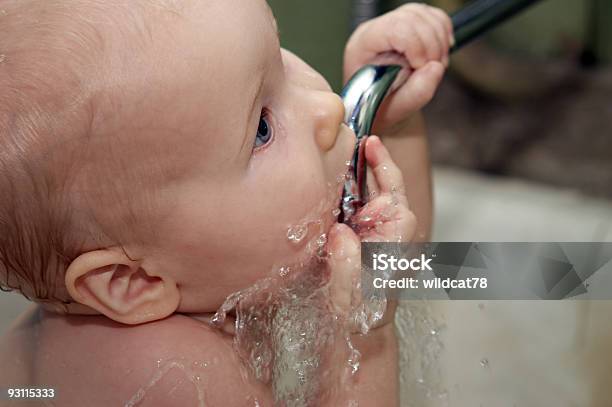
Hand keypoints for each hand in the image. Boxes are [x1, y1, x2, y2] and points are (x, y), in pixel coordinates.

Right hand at [327, 136, 416, 329]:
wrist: (358, 331)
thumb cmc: (357, 315)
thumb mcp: (350, 294)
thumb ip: (347, 264)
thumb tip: (340, 231)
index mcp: (395, 237)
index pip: (395, 192)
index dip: (383, 165)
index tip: (371, 142)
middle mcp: (390, 230)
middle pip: (384, 187)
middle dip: (369, 162)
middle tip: (348, 138)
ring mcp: (378, 232)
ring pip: (369, 195)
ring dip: (355, 175)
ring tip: (333, 153)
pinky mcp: (365, 236)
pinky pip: (357, 207)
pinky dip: (345, 192)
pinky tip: (328, 183)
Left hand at [343, 4, 452, 133]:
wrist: (382, 106)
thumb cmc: (381, 108)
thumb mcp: (396, 109)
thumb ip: (415, 93)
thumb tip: (435, 68)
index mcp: (364, 45)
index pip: (396, 28)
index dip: (417, 45)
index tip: (420, 67)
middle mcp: (376, 29)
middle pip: (413, 18)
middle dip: (431, 46)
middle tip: (431, 70)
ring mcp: (393, 23)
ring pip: (426, 15)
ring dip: (439, 42)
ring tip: (434, 66)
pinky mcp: (410, 22)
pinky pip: (435, 17)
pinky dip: (444, 35)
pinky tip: (437, 55)